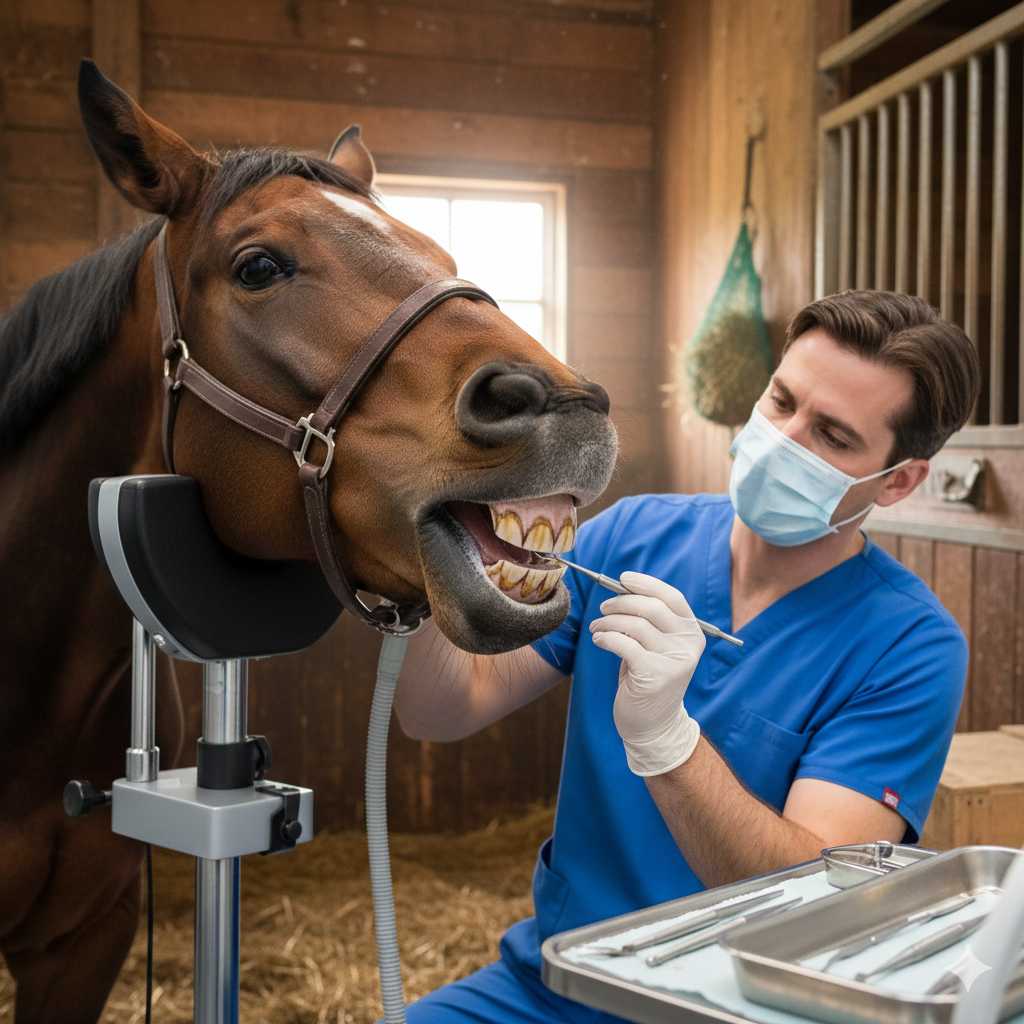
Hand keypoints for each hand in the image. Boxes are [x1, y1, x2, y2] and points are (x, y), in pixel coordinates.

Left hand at [590, 571, 704, 775]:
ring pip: (634, 625)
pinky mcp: (655, 675)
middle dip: (620, 602)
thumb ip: (648, 621)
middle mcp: (688, 644)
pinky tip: (599, 641)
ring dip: (608, 622)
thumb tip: (622, 589)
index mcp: (692, 632)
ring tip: (596, 628)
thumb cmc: (649, 677)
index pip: (672, 597)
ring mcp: (674, 660)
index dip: (646, 583)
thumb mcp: (656, 646)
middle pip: (651, 607)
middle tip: (603, 609)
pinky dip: (606, 638)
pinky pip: (623, 644)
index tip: (623, 578)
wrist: (654, 724)